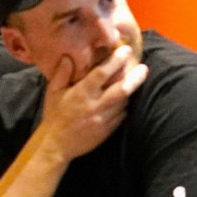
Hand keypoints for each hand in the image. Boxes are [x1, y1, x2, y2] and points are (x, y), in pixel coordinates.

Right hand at [39, 44, 148, 160]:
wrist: (56, 145)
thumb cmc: (54, 116)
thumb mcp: (52, 92)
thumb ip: (61, 74)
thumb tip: (68, 56)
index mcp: (81, 93)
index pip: (101, 74)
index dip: (115, 61)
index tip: (126, 51)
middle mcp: (94, 105)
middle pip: (121, 89)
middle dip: (135, 77)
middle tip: (144, 68)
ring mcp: (103, 119)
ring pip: (124, 102)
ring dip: (131, 90)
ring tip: (137, 79)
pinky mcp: (107, 130)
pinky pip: (122, 115)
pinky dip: (125, 105)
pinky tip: (125, 99)